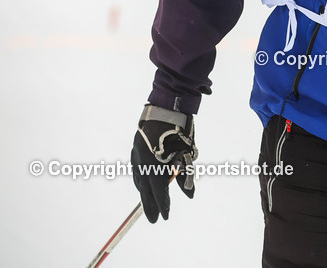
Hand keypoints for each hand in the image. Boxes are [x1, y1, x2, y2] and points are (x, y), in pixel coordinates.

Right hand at [130, 104, 197, 222]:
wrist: (165, 109)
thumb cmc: (180, 132)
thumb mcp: (187, 155)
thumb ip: (186, 175)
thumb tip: (190, 195)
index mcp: (157, 167)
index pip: (160, 193)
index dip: (163, 206)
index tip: (165, 217)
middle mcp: (143, 164)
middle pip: (146, 191)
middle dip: (150, 206)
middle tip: (154, 219)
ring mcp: (137, 157)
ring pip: (139, 181)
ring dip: (144, 194)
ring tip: (149, 204)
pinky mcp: (135, 150)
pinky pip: (136, 171)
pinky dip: (141, 181)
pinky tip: (143, 185)